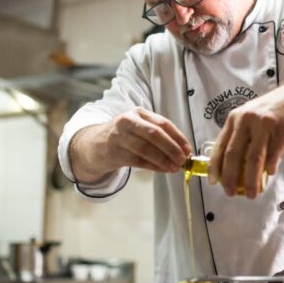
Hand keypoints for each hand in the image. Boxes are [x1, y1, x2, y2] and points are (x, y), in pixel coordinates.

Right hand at [71, 108, 191, 181]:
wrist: (95, 144)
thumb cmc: (125, 137)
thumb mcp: (140, 129)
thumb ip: (159, 136)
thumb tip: (183, 151)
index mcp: (139, 113)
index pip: (163, 123)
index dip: (178, 137)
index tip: (188, 149)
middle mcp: (128, 121)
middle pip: (154, 134)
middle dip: (171, 148)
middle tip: (182, 160)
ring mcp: (119, 136)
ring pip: (145, 148)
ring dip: (163, 160)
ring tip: (174, 168)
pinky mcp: (114, 152)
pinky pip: (137, 160)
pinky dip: (152, 166)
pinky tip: (162, 170)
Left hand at [208, 85, 283, 198]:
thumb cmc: (273, 110)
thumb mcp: (251, 117)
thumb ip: (241, 137)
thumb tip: (232, 166)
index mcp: (235, 118)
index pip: (219, 145)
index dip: (214, 166)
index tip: (213, 181)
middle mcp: (247, 120)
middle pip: (233, 154)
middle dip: (229, 177)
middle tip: (230, 192)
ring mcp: (264, 125)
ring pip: (253, 159)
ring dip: (251, 180)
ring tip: (251, 193)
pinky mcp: (281, 131)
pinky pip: (273, 155)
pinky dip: (270, 168)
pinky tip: (269, 173)